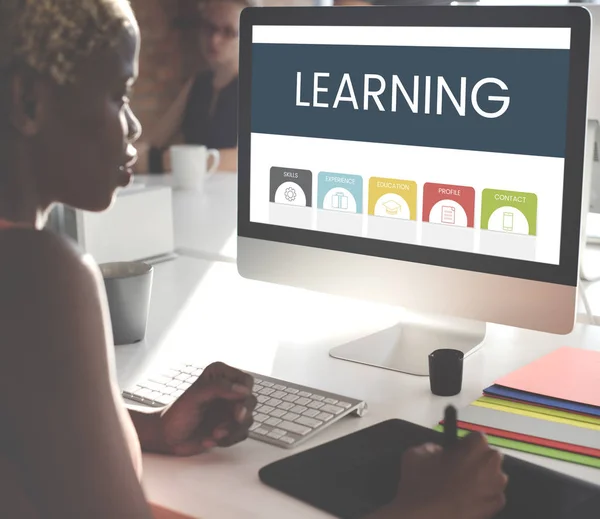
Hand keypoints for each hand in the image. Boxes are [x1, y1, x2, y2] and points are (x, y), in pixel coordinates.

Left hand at [156, 362, 256, 455]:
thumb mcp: (196, 396)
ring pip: (248, 420)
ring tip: (214, 434)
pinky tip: (210, 439)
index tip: (237, 405)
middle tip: (235, 419)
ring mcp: (229, 411)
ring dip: (232, 430)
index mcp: (220, 377)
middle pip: (250, 401)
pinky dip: (228, 439)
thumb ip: (219, 388)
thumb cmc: (176, 413)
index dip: (246, 392)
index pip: (246, 380)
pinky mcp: (229, 428)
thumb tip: (243, 390)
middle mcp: (228, 392)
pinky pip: (241, 434)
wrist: (167, 437)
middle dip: (241, 414)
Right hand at [374, 433, 507, 518]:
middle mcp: (490, 468)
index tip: (456, 450)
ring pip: (496, 476)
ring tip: (464, 485)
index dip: (466, 442)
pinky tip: (467, 499)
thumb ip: (433, 447)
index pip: (478, 437)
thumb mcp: (416, 453)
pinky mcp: (493, 509)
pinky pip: (493, 496)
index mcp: (473, 450)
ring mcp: (494, 490)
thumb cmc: (420, 483)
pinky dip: (484, 495)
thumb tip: (441, 452)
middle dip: (479, 458)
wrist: (423, 518)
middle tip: (460, 466)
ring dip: (484, 476)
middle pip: (491, 455)